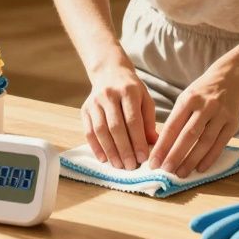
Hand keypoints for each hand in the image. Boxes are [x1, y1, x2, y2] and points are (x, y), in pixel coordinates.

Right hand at [82, 54, 157, 169]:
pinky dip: (96, 147)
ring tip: (118, 165)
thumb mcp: (145, 99)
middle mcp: (109, 95)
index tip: (143, 158)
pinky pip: (89, 131)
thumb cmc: (131, 89)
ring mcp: (94, 102)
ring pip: (101, 130)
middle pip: (116, 126)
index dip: (138, 141)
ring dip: (110, 151)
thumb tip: (154, 144)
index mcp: (128, 91)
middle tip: (131, 166)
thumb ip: (149, 121)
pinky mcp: (85, 109)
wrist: (109, 72)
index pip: (133, 120)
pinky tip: (104, 158)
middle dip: (124, 149)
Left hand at [148, 65, 238, 177]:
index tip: (153, 162)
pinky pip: (220, 144)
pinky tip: (200, 169)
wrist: (230, 78)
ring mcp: (220, 115)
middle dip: (175, 155)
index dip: (162, 146)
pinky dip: (210, 158)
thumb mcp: (186, 98)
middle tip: (165, 171)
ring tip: (181, 173)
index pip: (172, 126)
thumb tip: (162, 146)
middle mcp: (205, 106)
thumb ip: (176, 119)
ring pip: (205, 142)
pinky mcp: (233, 123)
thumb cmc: (201, 93)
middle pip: (188, 135)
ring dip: (192, 160)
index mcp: (188, 99)